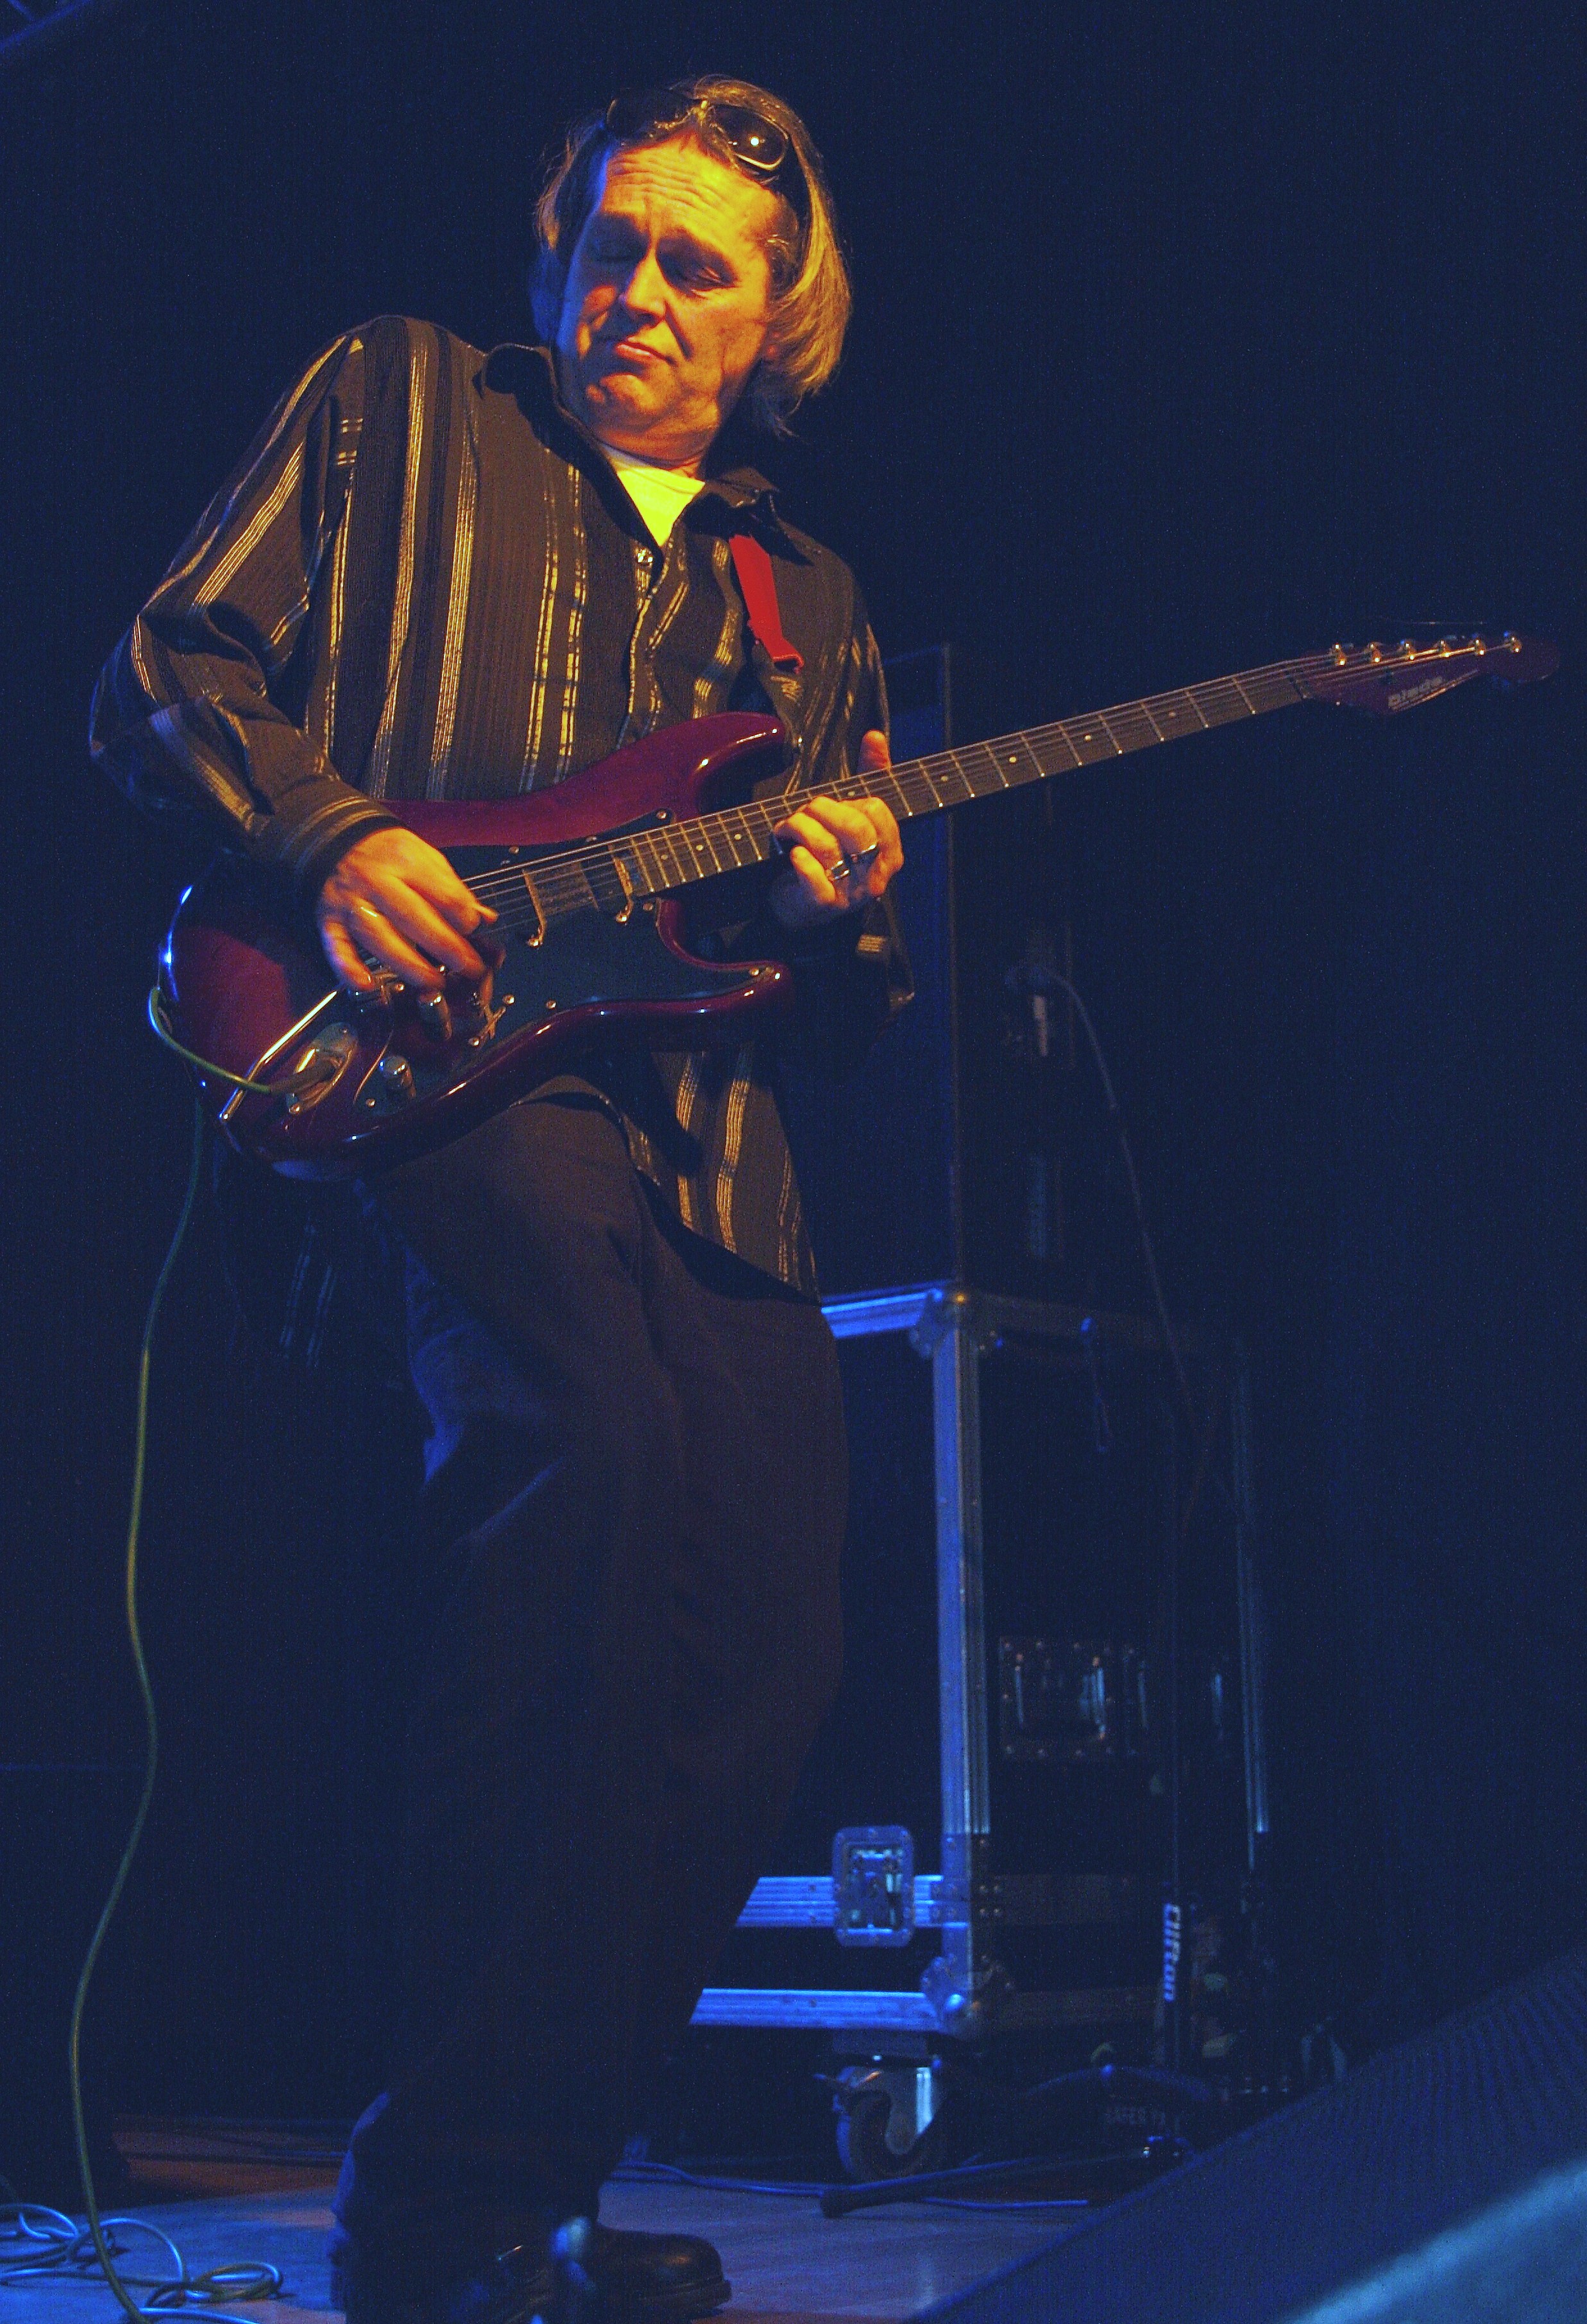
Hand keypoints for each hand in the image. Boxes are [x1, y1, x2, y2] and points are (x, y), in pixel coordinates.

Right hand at [316, 826, 496, 991]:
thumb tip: (483, 917)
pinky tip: (366, 983)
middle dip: (445, 947)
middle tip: (467, 967)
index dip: (464, 917)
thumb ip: (452, 887)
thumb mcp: (425, 857)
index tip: (473, 930)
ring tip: (432, 982)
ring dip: (408, 964)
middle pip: (413, 917)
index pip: (441, 893)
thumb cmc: (386, 854)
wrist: (337, 840)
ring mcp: (351, 902)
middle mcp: (376, 881)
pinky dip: (349, 968)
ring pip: (378, 937)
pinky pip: (337, 947)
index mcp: (404, 861)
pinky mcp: (330, 919)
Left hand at [769, 731, 903, 931]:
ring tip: (787, 827)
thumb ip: (870, 775)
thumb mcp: (853, 813)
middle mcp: (877, 875)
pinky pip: (814, 876)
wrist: (800, 902)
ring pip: (829, 848)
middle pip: (855, 829)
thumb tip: (875, 737)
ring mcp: (852, 893)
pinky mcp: (825, 905)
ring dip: (800, 828)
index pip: (878, 812)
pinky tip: (792, 852)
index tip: (831, 804)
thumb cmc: (830, 854)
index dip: (849, 800)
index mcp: (890, 851)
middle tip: (803, 811)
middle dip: (821, 810)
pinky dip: (799, 858)